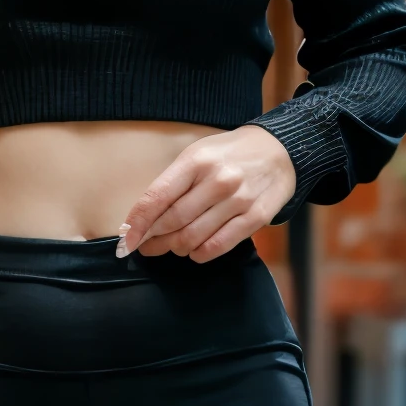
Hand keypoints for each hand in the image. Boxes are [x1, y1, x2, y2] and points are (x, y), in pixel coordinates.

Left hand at [116, 125, 296, 262]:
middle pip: (174, 221)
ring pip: (195, 237)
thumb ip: (173, 183)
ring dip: (176, 248)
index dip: (137, 223)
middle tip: (146, 247)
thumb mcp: (197, 155)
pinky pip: (220, 245)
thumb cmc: (228, 155)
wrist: (279, 151)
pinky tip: (194, 251)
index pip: (157, 197)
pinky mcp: (257, 216)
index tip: (126, 240)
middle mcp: (218, 180)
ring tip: (170, 247)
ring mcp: (239, 199)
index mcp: (196, 161)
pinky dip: (201, 254)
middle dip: (153, 239)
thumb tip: (143, 218)